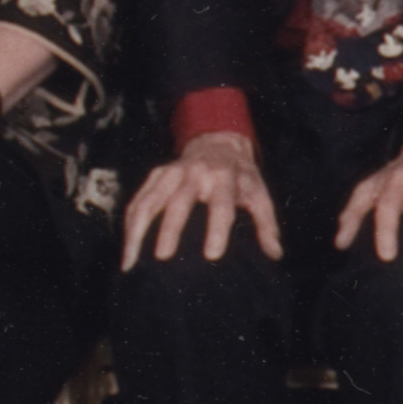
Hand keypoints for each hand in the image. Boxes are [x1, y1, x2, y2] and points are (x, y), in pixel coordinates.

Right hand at [120, 129, 279, 264]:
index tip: (212, 256)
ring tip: (131, 261)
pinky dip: (129, 225)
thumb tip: (274, 255)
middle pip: (179, 202)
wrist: (220, 142)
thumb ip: (267, 225)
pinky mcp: (156, 175)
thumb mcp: (260, 195)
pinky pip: (137, 200)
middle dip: (170, 229)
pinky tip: (128, 250)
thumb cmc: (241, 177)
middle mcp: (195, 173)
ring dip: (137, 230)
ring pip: (149, 200)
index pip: (221, 205)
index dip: (217, 229)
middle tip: (162, 258)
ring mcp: (171, 172)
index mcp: (224, 178)